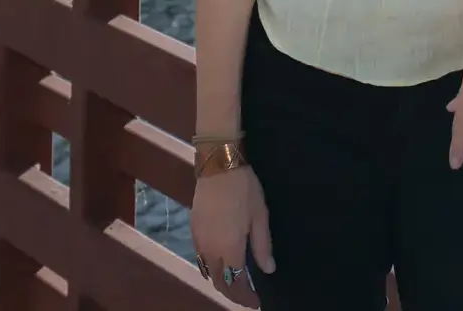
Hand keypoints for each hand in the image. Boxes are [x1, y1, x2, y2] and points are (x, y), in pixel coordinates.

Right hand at [190, 165, 272, 306]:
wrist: (218, 166)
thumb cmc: (244, 189)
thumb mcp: (260, 217)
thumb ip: (263, 246)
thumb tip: (269, 269)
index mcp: (230, 248)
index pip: (236, 283)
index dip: (246, 297)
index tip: (256, 303)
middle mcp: (211, 250)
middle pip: (219, 282)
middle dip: (233, 294)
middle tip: (247, 298)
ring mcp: (199, 241)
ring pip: (208, 273)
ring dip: (221, 283)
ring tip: (236, 286)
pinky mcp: (193, 232)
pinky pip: (201, 260)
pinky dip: (211, 270)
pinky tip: (221, 267)